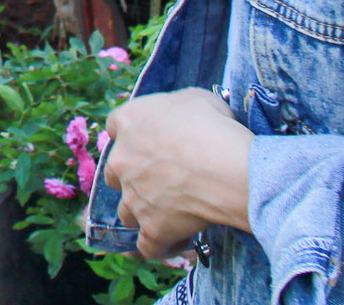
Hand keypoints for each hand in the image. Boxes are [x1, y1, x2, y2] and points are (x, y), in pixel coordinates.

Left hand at [103, 88, 253, 259]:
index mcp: (128, 121)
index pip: (115, 127)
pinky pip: (147, 246)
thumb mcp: (196, 98)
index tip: (150, 143)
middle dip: (133, 177)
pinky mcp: (150, 229)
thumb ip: (176, 106)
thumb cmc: (214, 127)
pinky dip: (160, 246)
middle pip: (115, 173)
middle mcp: (121, 160)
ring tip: (170, 213)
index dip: (133, 137)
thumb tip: (182, 116)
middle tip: (162, 180)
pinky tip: (176, 241)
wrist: (228, 169)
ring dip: (144, 212)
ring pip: (127, 211)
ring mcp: (133, 197)